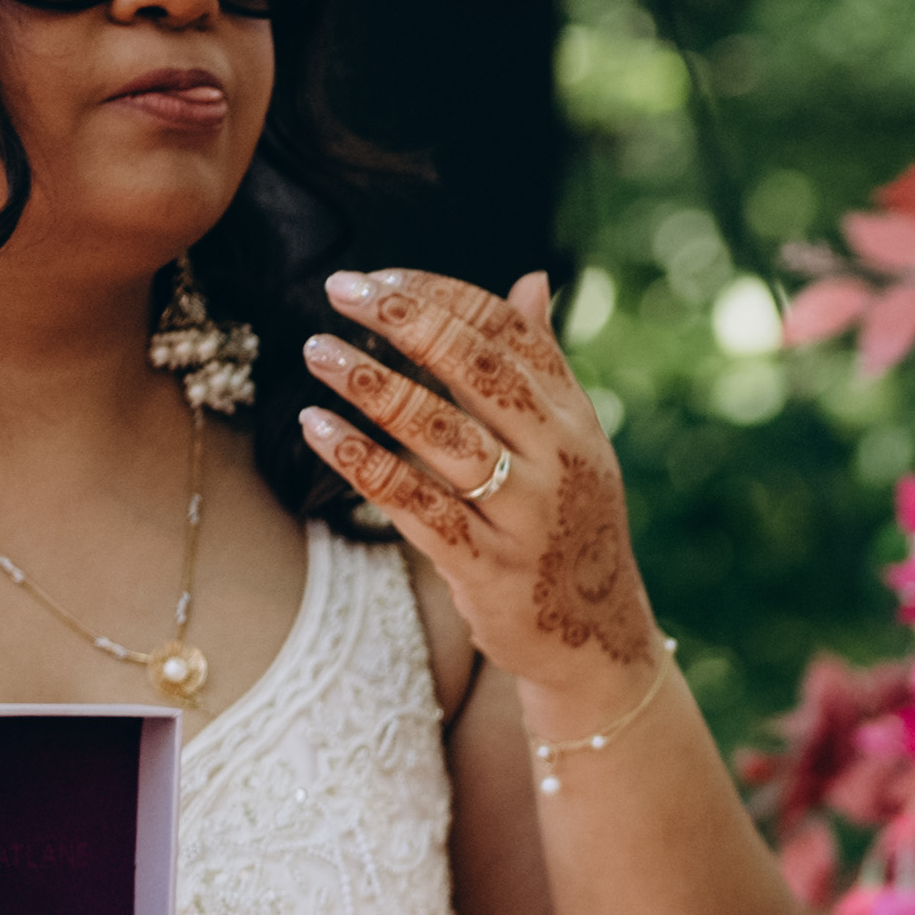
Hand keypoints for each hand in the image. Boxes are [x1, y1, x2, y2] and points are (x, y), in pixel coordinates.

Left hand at [297, 269, 657, 730]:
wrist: (597, 635)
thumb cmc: (569, 524)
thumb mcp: (574, 441)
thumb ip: (545, 362)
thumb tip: (533, 279)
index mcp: (573, 417)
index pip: (506, 332)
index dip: (439, 295)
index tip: (377, 279)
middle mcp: (556, 458)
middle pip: (477, 370)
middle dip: (405, 321)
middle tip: (339, 290)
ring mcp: (525, 515)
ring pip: (442, 435)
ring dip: (372, 387)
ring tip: (317, 352)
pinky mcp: (489, 568)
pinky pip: (417, 506)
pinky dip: (364, 464)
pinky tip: (319, 430)